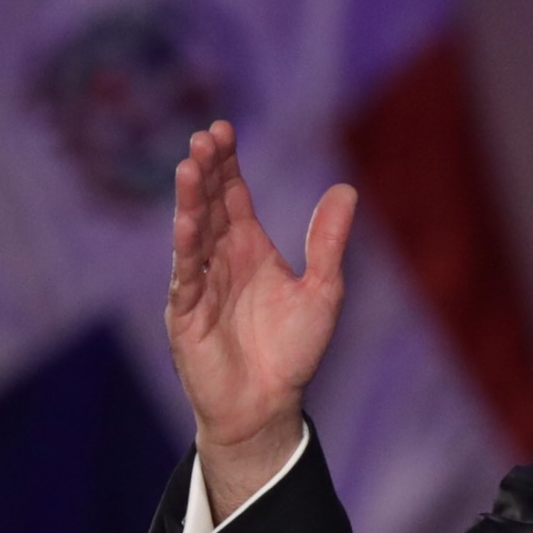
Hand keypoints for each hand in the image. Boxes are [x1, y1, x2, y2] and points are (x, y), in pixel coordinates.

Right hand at [165, 120, 356, 518]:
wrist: (268, 403)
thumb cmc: (291, 350)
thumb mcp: (323, 290)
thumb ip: (328, 242)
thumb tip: (346, 189)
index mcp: (249, 249)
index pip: (233, 195)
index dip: (227, 163)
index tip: (222, 129)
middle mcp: (221, 259)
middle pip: (210, 204)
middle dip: (207, 171)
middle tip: (204, 137)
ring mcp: (200, 283)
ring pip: (193, 232)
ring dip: (191, 200)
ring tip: (190, 165)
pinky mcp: (186, 313)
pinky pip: (186, 274)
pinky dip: (186, 247)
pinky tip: (186, 220)